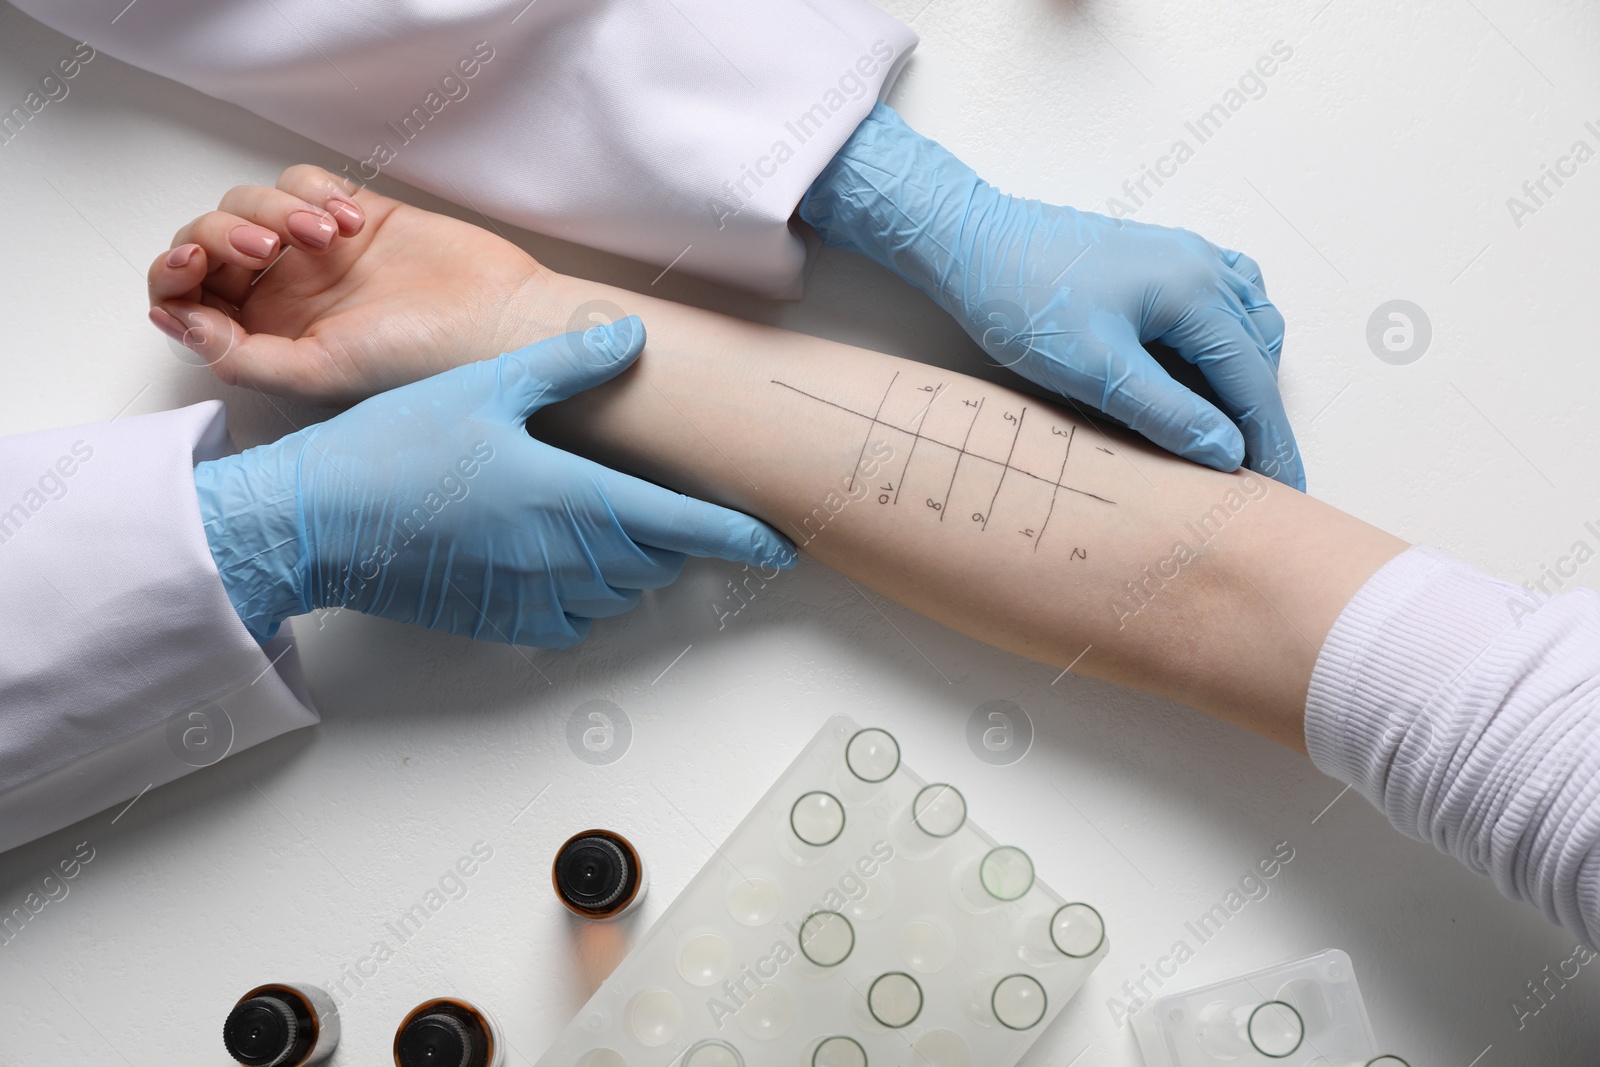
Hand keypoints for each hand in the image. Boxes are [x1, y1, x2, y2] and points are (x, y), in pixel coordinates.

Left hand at [148, 165, 562, 406]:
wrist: (499, 320)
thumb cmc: (423, 361)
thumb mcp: (319, 372)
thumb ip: (239, 354)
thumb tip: (174, 318)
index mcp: (268, 340)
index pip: (188, 299)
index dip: (173, 274)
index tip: (193, 264)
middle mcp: (284, 296)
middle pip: (208, 241)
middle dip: (221, 232)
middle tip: (264, 247)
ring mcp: (317, 254)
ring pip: (250, 202)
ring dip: (275, 208)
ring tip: (329, 237)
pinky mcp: (353, 215)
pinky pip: (301, 180)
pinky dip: (313, 191)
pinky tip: (352, 223)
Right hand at [192, 319, 795, 645]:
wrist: (317, 523)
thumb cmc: (396, 450)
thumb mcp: (485, 387)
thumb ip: (568, 365)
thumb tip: (632, 340)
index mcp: (576, 498)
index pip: (689, 527)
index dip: (744, 538)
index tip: (783, 545)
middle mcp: (568, 559)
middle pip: (660, 559)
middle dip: (675, 534)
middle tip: (665, 501)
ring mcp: (537, 598)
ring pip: (622, 591)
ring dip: (632, 563)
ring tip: (605, 520)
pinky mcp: (505, 624)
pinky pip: (575, 620)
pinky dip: (586, 595)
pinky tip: (558, 560)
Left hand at [800, 103, 1304, 489]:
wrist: (970, 242)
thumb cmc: (1021, 300)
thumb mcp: (1094, 371)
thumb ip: (1166, 413)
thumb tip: (1229, 453)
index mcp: (1196, 289)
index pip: (1254, 381)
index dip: (1271, 442)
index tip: (1286, 491)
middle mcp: (1203, 264)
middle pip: (1256, 355)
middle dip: (1258, 415)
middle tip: (1249, 473)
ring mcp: (1182, 256)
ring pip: (1245, 326)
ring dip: (1242, 379)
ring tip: (1221, 430)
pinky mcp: (1157, 259)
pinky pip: (1219, 301)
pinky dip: (1223, 342)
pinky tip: (1198, 371)